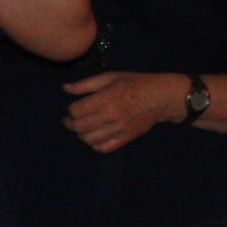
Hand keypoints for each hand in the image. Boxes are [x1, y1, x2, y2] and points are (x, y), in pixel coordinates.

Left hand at [62, 70, 190, 151]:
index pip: (77, 110)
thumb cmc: (135, 83)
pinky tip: (94, 137)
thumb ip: (86, 84)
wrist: (161, 96)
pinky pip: (104, 148)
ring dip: (81, 135)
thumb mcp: (111, 77)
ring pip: (89, 139)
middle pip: (80, 127)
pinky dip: (95, 145)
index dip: (70, 110)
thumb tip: (65, 88)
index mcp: (107, 97)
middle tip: (70, 120)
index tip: (73, 108)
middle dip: (70, 124)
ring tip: (82, 128)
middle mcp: (113, 114)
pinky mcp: (127, 138)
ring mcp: (120, 128)